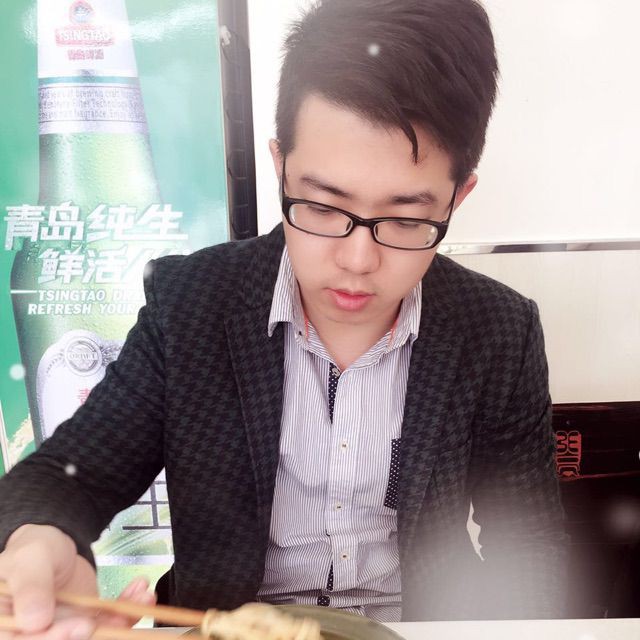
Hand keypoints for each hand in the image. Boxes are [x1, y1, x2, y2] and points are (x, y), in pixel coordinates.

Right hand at [0, 525, 155, 639]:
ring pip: (93, 635)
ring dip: (122, 622)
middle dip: (95, 634)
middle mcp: (36, 633)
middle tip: (115, 616)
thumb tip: (34, 621)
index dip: (55, 639)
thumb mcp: (28, 561)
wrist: (55, 541)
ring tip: (141, 599)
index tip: (81, 626)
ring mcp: (64, 629)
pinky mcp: (86, 621)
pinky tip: (140, 593)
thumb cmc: (33, 550)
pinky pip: (109, 622)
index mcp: (9, 626)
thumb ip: (30, 588)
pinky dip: (128, 609)